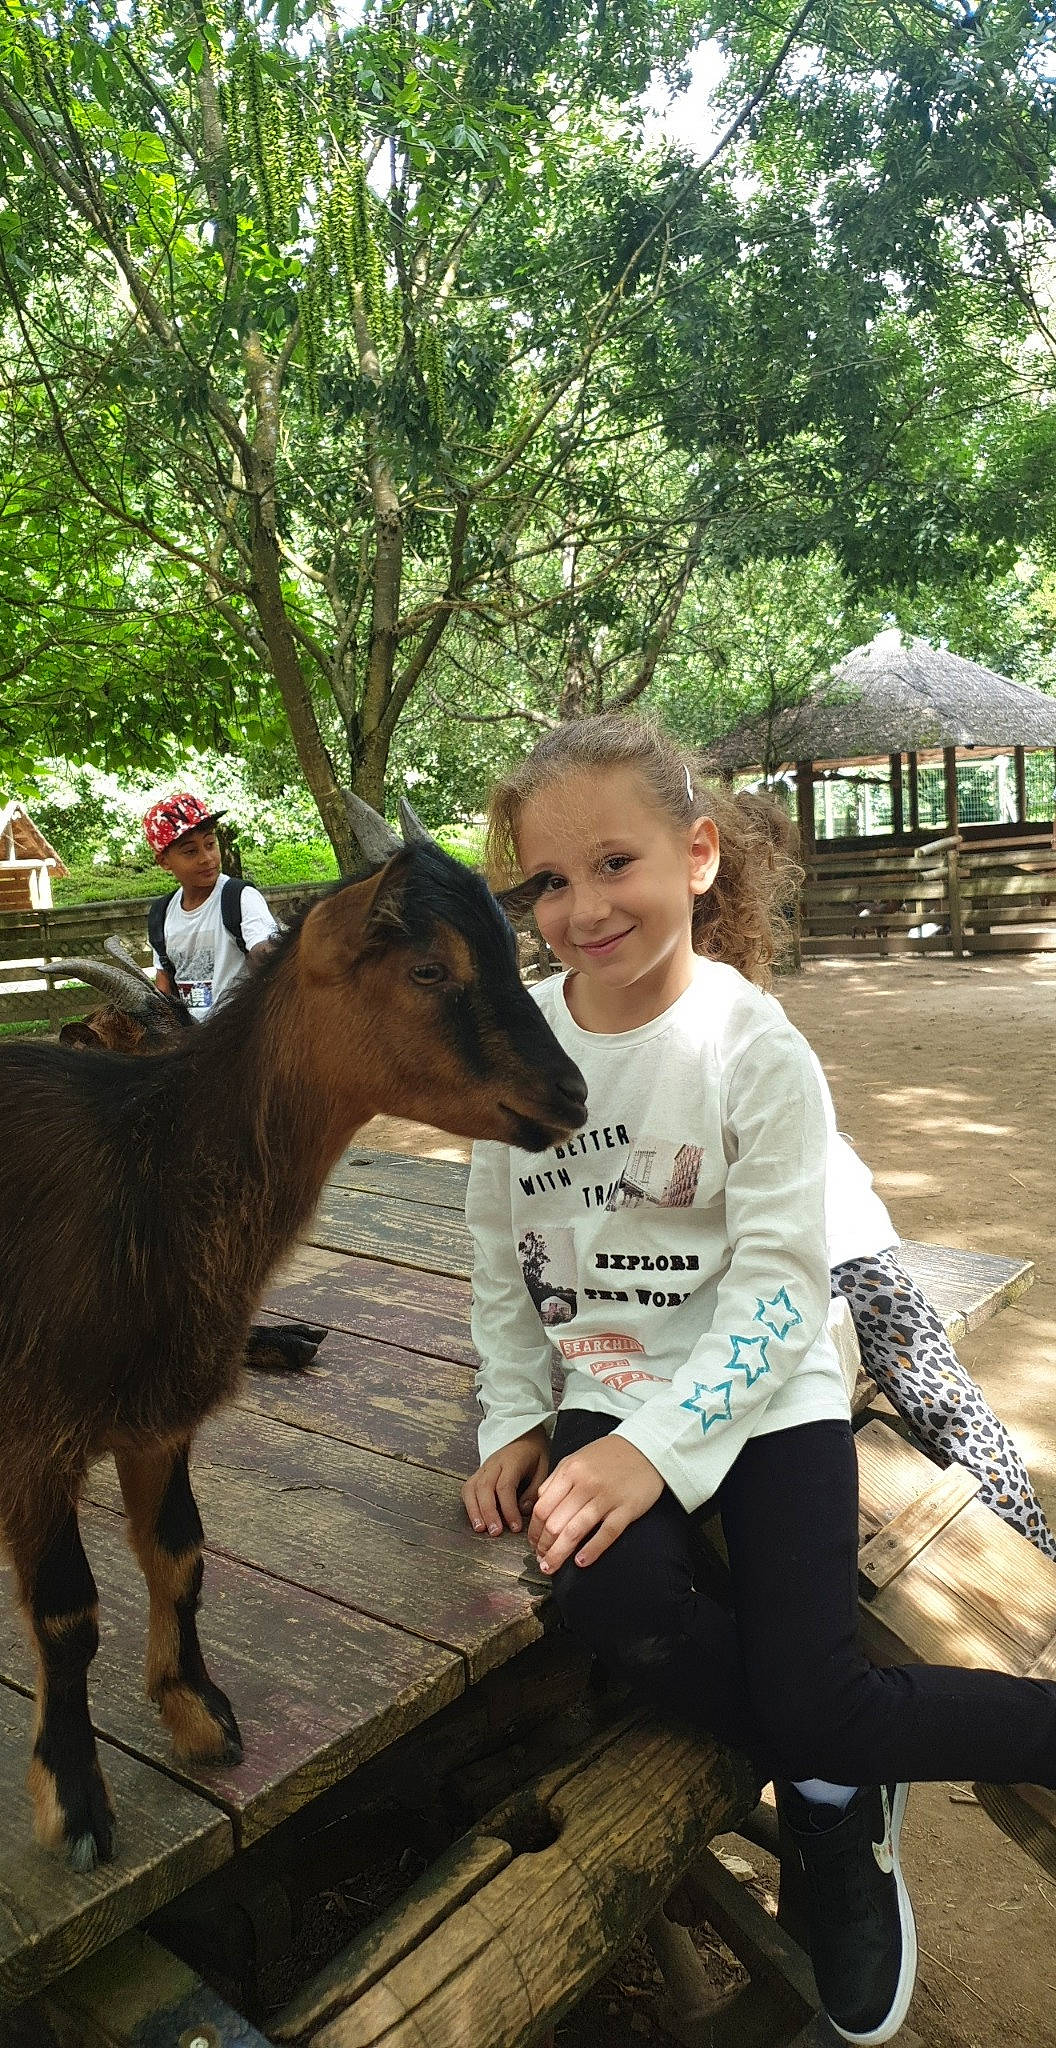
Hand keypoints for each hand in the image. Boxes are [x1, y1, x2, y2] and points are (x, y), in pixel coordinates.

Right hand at [462, 1427, 549, 1535]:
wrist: (524, 1434)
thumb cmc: (534, 1453)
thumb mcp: (543, 1467)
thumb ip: (535, 1489)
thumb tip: (523, 1510)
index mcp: (512, 1461)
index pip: (505, 1486)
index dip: (509, 1509)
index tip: (515, 1526)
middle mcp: (494, 1464)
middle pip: (484, 1488)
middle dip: (488, 1512)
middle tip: (495, 1532)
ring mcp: (483, 1468)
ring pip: (472, 1488)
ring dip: (474, 1510)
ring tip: (480, 1529)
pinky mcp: (478, 1473)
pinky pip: (468, 1488)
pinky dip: (469, 1504)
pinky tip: (475, 1519)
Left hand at [528, 1435, 663, 1573]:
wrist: (646, 1447)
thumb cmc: (609, 1455)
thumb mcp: (576, 1458)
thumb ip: (557, 1480)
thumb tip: (539, 1506)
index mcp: (570, 1471)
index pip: (542, 1508)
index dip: (534, 1530)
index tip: (533, 1543)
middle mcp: (585, 1484)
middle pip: (555, 1523)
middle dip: (544, 1546)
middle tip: (541, 1558)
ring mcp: (607, 1497)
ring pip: (575, 1531)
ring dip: (559, 1554)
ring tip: (551, 1566)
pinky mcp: (627, 1508)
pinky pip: (606, 1534)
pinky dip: (591, 1550)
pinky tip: (580, 1562)